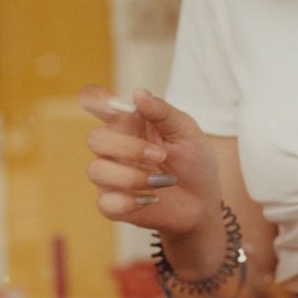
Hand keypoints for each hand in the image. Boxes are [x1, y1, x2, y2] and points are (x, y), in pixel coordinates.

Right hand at [78, 86, 222, 237]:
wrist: (203, 201)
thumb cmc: (193, 160)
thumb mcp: (186, 132)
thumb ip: (162, 112)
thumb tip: (138, 93)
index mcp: (127, 122)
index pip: (95, 101)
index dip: (96, 99)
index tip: (114, 107)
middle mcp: (113, 147)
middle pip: (95, 138)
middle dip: (129, 148)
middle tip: (161, 156)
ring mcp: (109, 176)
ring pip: (96, 170)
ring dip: (133, 177)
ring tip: (161, 181)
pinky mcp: (112, 204)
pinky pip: (106, 202)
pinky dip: (131, 202)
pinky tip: (152, 199)